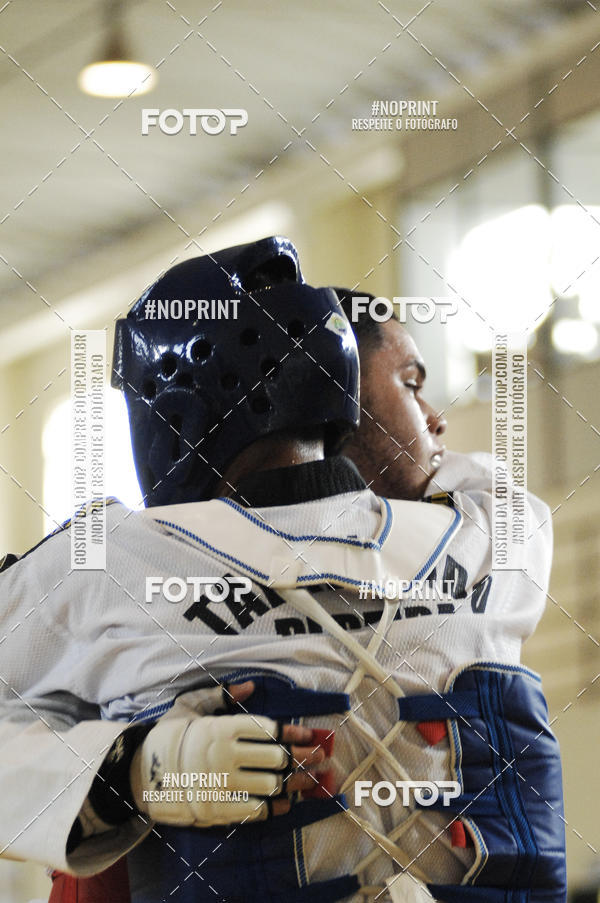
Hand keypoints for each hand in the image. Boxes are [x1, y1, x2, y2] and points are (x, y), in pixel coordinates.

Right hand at [130, 680, 325, 825]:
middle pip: (276, 759)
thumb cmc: (168, 735)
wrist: (137, 773)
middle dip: (303, 759)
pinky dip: (275, 807)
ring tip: (315, 781)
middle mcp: (224, 756)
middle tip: (322, 758)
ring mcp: (221, 785)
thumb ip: (221, 695)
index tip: (312, 734)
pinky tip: (288, 803)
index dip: (294, 732)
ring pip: (271, 785)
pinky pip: (254, 810)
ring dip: (297, 784)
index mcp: (220, 728)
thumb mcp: (190, 706)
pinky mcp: (216, 810)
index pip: (268, 729)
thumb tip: (250, 685)